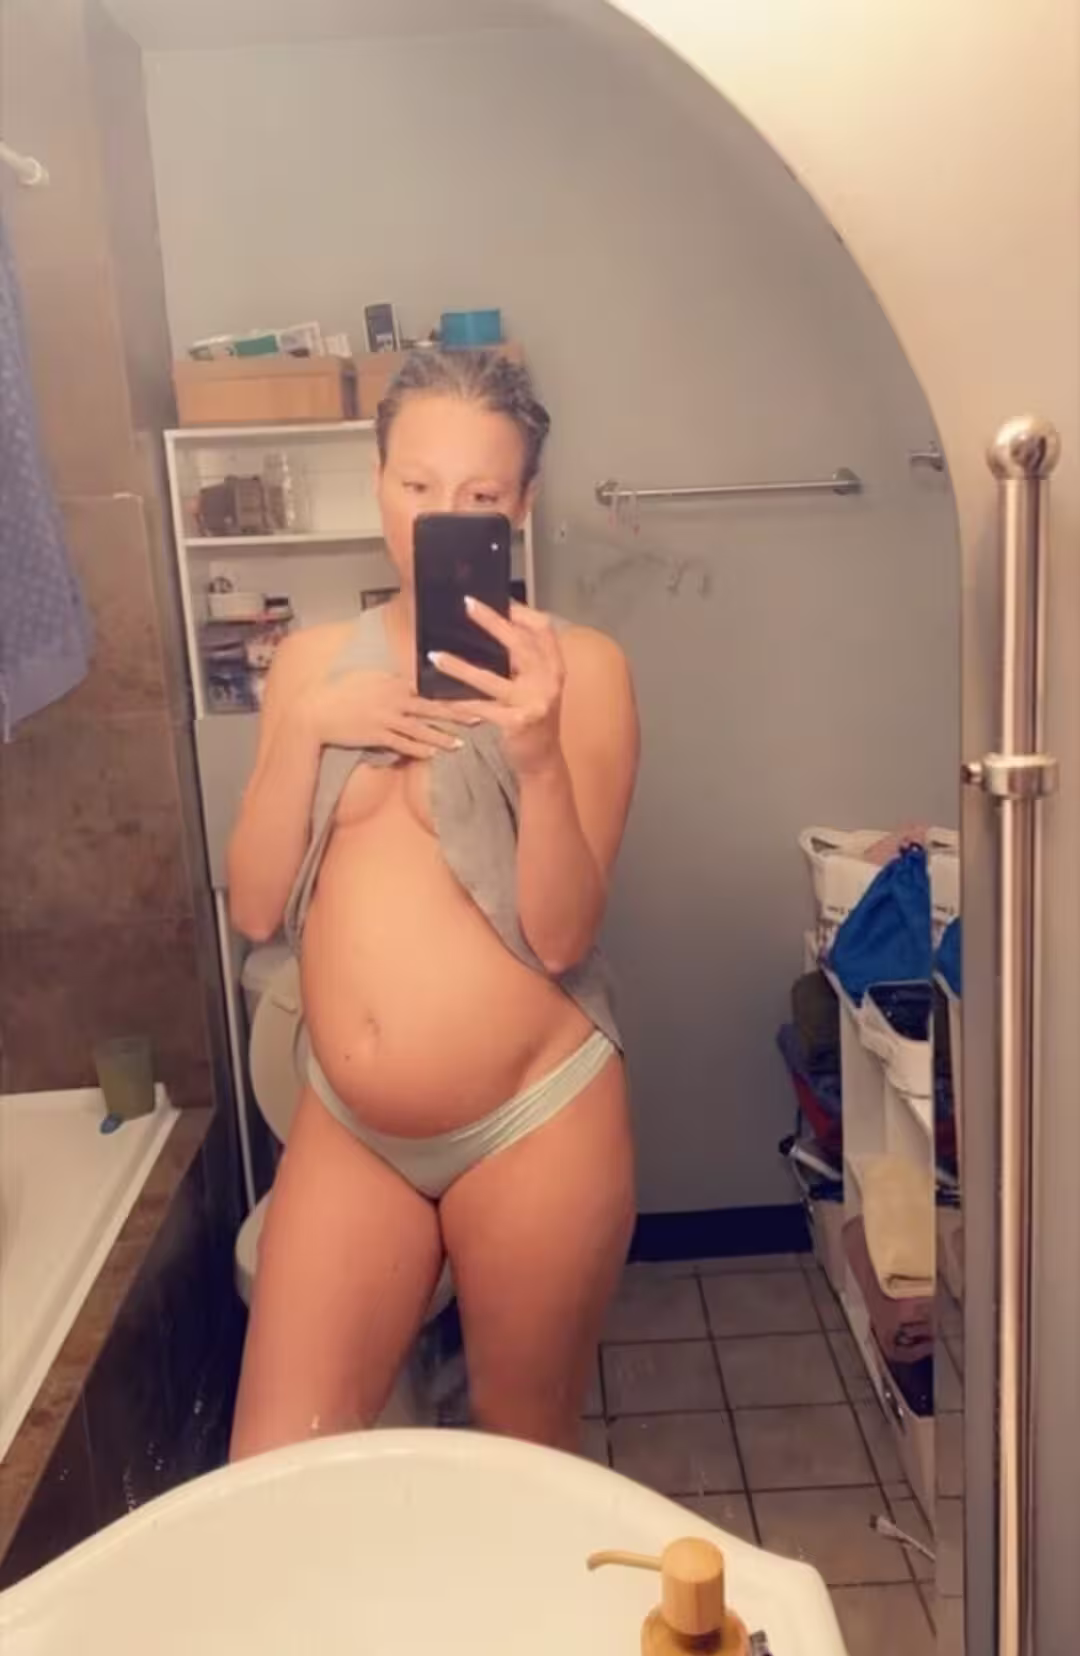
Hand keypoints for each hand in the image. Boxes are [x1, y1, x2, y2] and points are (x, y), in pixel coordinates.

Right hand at [299, 670, 468, 760]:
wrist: (315, 712)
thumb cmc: (340, 692)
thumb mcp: (368, 678)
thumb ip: (391, 681)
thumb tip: (410, 683)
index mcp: (393, 682)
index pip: (427, 688)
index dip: (449, 694)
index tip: (470, 696)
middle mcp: (393, 698)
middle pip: (432, 707)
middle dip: (457, 713)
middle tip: (479, 718)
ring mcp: (386, 718)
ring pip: (422, 729)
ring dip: (442, 736)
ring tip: (460, 744)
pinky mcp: (377, 735)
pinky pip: (404, 744)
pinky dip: (420, 749)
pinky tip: (434, 754)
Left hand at [429, 598, 565, 774]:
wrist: (543, 760)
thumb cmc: (534, 717)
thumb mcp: (536, 684)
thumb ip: (523, 660)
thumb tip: (492, 629)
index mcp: (554, 666)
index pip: (543, 628)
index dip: (522, 611)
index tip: (499, 598)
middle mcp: (549, 680)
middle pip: (520, 644)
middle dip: (493, 622)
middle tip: (467, 605)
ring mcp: (535, 702)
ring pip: (492, 679)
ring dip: (460, 667)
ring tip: (435, 656)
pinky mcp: (518, 723)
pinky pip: (482, 709)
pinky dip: (460, 703)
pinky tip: (441, 699)